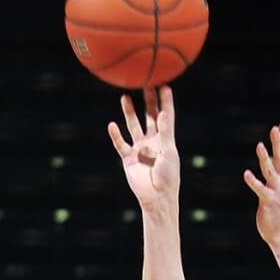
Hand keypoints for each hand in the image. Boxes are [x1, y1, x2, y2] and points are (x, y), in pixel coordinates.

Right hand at [108, 85, 179, 212]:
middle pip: (149, 116)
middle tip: (144, 82)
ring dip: (129, 112)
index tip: (164, 84)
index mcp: (165, 139)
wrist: (156, 198)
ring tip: (125, 97)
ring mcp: (139, 148)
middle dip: (147, 100)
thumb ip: (166, 132)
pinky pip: (120, 144)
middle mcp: (152, 141)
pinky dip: (116, 135)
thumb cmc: (168, 177)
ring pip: (133, 126)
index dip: (166, 101)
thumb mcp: (168, 152)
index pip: (166, 115)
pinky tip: (111, 125)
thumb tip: (163, 112)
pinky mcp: (128, 158)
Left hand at [244, 119, 279, 248]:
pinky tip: (246, 173)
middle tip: (275, 127)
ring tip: (259, 145)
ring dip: (265, 158)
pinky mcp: (269, 202)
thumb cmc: (279, 209)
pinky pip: (260, 189)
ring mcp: (278, 192)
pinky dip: (253, 181)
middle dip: (279, 143)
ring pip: (271, 171)